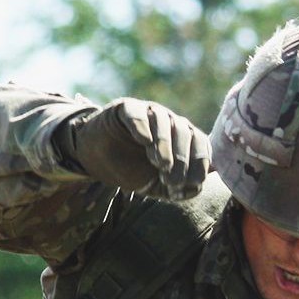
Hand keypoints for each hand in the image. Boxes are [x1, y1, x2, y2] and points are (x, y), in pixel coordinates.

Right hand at [54, 98, 209, 199]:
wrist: (98, 161)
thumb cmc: (132, 170)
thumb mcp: (157, 186)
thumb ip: (178, 189)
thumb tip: (197, 187)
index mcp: (182, 138)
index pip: (200, 143)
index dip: (198, 164)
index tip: (189, 184)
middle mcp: (169, 121)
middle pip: (184, 132)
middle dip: (182, 159)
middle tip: (172, 180)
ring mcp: (147, 112)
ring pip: (162, 120)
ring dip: (165, 144)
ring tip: (160, 164)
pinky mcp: (125, 109)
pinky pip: (137, 113)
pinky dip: (142, 126)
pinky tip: (144, 141)